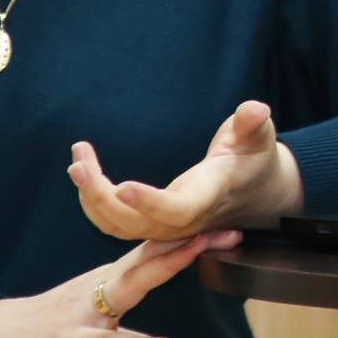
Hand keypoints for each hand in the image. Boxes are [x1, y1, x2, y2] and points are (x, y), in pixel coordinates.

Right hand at [0, 230, 242, 337]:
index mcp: (109, 284)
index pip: (156, 258)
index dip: (193, 243)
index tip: (231, 229)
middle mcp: (99, 289)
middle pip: (151, 260)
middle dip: (190, 243)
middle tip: (230, 227)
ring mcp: (83, 314)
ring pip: (130, 287)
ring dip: (164, 267)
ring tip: (198, 252)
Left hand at [68, 100, 302, 242]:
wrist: (253, 190)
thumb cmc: (254, 158)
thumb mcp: (259, 137)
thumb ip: (253, 124)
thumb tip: (255, 110)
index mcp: (208, 198)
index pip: (177, 210)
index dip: (150, 203)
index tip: (121, 184)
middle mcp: (184, 220)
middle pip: (136, 226)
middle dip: (102, 198)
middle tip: (79, 163)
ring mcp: (167, 226)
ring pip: (120, 227)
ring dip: (91, 198)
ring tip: (77, 161)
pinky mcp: (154, 221)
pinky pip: (116, 223)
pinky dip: (94, 201)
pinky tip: (83, 170)